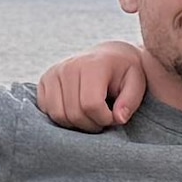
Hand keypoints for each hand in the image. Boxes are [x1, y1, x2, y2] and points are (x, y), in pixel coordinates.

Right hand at [31, 44, 151, 130]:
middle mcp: (69, 67)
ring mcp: (53, 73)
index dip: (104, 119)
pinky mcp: (44, 81)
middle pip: (74, 113)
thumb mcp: (137, 83)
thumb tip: (119, 119)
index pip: (91, 105)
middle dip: (91, 125)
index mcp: (93, 65)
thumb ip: (130, 101)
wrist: (109, 56)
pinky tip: (77, 111)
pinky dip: (62, 118)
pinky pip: (47, 111)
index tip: (114, 117)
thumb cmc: (124, 72)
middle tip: (103, 119)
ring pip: (58, 115)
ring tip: (91, 116)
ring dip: (76, 124)